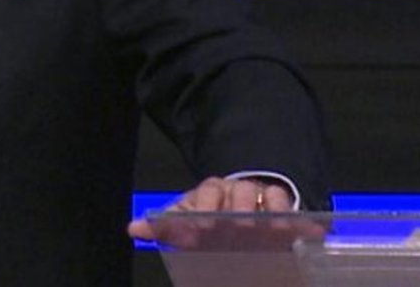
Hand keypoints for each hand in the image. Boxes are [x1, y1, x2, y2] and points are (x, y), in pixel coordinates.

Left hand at [127, 176, 293, 243]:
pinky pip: (283, 201)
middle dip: (238, 211)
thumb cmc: (207, 217)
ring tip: (259, 231)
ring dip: (263, 213)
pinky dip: (286, 214)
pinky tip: (286, 230)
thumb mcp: (185, 220)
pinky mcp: (280, 204)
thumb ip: (163, 225)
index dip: (206, 207)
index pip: (208, 192)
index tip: (203, 226)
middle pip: (239, 192)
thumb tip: (133, 228)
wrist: (237, 211)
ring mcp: (258, 194)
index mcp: (209, 191)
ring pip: (264, 195)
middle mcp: (234, 189)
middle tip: (236, 227)